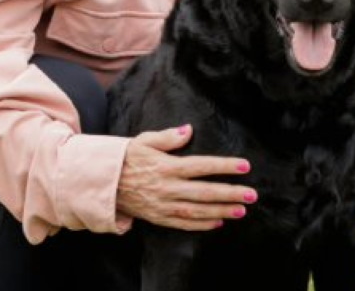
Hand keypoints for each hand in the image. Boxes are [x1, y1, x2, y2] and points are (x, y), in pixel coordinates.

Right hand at [113, 124, 256, 231]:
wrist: (102, 182)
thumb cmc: (125, 158)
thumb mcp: (143, 141)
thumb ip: (168, 137)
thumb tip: (189, 130)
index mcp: (166, 166)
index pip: (201, 166)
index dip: (224, 166)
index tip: (244, 166)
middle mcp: (166, 188)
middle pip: (204, 191)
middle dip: (230, 193)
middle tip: (252, 194)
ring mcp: (162, 205)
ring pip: (197, 211)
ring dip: (221, 211)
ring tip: (241, 210)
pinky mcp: (157, 217)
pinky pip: (182, 224)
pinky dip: (201, 225)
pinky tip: (218, 222)